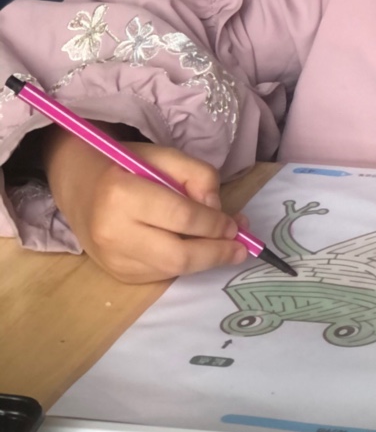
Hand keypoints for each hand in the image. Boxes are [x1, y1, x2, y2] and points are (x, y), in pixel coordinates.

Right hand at [43, 128, 248, 283]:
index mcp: (122, 194)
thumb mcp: (164, 156)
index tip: (236, 224)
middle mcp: (113, 232)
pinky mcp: (117, 273)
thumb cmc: (126, 166)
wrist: (79, 187)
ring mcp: (112, 258)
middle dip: (216, 253)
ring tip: (224, 246)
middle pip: (178, 255)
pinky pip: (161, 275)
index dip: (214, 224)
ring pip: (172, 270)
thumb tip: (218, 210)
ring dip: (204, 260)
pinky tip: (194, 249)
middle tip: (240, 247)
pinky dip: (184, 264)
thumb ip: (198, 175)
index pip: (181, 217)